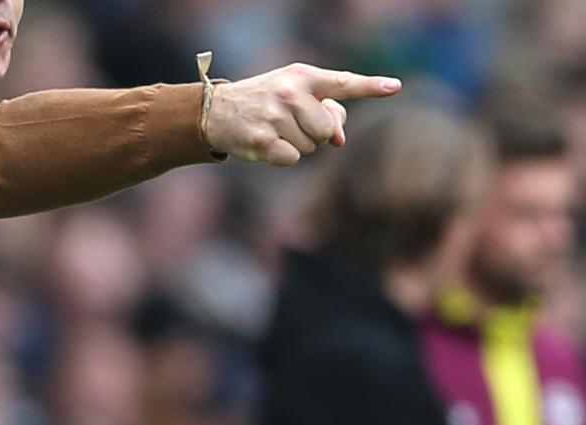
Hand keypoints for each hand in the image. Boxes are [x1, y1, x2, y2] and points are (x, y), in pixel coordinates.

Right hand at [204, 63, 401, 166]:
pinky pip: (293, 159)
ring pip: (311, 146)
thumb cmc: (265, 101)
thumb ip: (325, 109)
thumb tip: (340, 141)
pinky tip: (267, 144)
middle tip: (292, 123)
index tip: (395, 86)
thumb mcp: (294, 93)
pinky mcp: (263, 141)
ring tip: (275, 130)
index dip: (370, 86)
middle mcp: (290, 93)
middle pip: (328, 129)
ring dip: (298, 145)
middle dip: (316, 133)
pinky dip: (283, 157)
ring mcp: (275, 117)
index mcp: (302, 76)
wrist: (216, 111)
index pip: (342, 82)